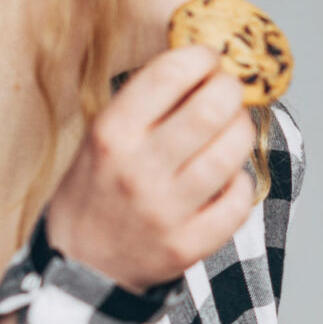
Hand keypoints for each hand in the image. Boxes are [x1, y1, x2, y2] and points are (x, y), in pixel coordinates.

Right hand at [43, 47, 257, 290]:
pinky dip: (241, 183)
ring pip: (230, 153)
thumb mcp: (101, 139)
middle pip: (210, 109)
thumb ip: (145, 104)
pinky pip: (237, 203)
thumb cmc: (97, 191)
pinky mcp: (187, 246)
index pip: (169, 74)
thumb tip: (202, 65)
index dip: (201, 56)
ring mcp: (164, 211)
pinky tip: (230, 177)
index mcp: (111, 134)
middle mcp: (138, 170)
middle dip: (231, 89)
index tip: (211, 58)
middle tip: (231, 90)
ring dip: (241, 132)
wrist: (80, 267)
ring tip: (234, 129)